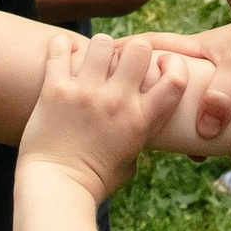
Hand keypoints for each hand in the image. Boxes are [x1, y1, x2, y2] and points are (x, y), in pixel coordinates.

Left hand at [19, 33, 185, 197]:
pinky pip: (59, 50)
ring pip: (102, 42)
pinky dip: (61, 46)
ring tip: (92, 59)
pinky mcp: (55, 89)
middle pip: (138, 48)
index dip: (172, 64)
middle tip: (121, 61)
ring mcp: (85, 93)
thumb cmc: (94, 181)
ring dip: (99, 48)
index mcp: (140, 120)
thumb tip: (141, 125)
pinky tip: (64, 52)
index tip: (161, 66)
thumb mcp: (130, 161)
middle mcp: (116, 101)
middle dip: (132, 50)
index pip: (175, 79)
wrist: (55, 187)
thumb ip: (137, 137)